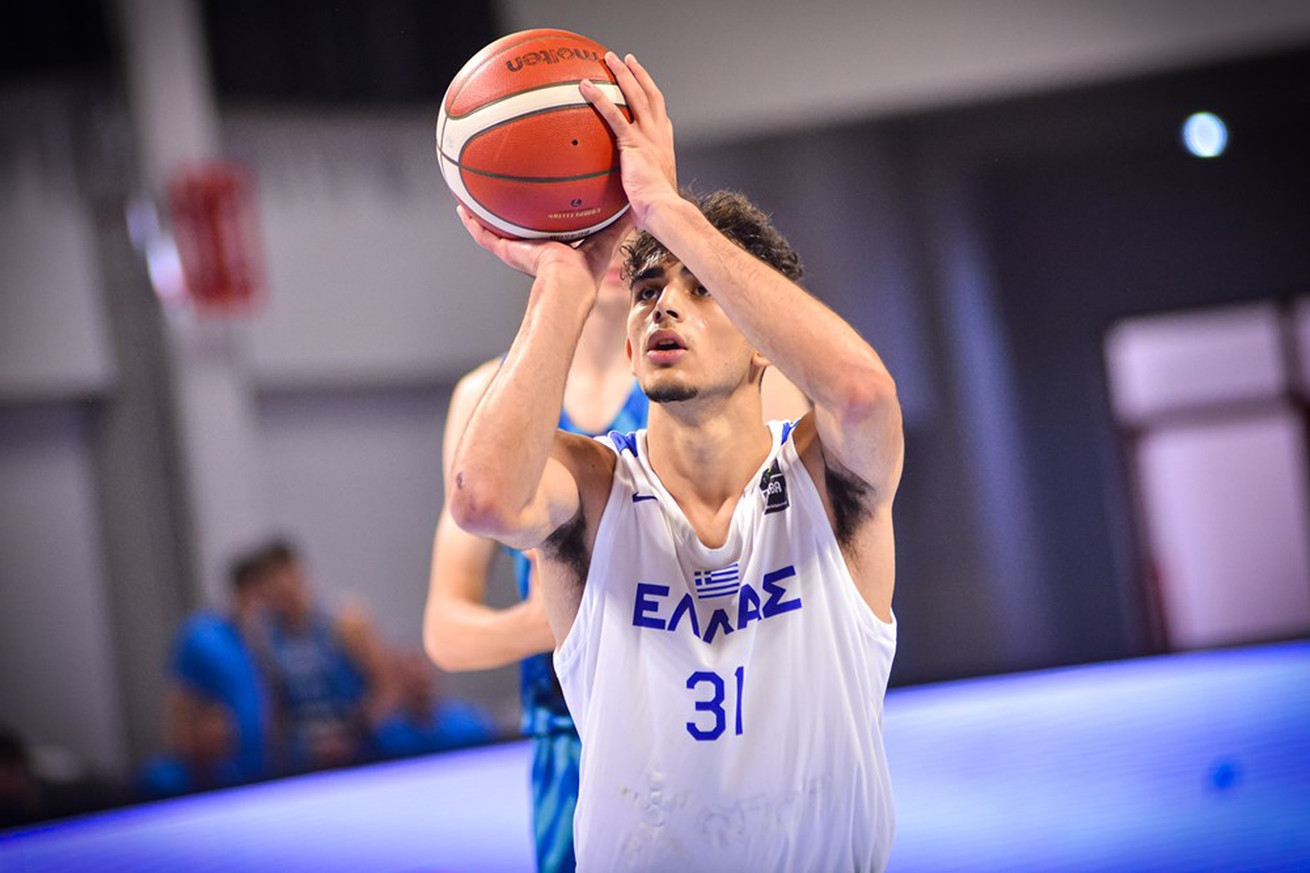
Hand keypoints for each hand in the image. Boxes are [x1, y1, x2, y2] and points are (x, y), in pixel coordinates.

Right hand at [457, 204, 633, 291]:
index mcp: (555, 246)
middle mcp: (533, 248)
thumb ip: (619, 221)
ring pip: (495, 230)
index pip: (547, 226)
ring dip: (482, 215)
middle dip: (509, 211)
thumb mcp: (606, 237)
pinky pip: (484, 237)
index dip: (542, 212)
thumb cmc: (587, 269)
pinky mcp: (508, 252)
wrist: (568, 283)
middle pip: (517, 227)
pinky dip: (472, 225)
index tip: (538, 196)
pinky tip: (461, 208)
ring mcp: (518, 251)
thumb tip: (635, 202)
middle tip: (499, 190)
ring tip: (468, 196)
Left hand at [580, 53, 677, 228]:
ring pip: (635, 95)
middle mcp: (659, 136)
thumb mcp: (648, 196)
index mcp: (665, 146)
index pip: (662, 117)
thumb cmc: (656, 211)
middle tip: (627, 60)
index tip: (647, 89)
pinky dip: (599, 97)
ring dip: (622, 74)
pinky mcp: (633, 142)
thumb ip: (635, 189)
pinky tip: (585, 85)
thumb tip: (620, 204)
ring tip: (609, 58)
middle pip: (650, 95)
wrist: (663, 209)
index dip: (654, 101)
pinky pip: (613, 114)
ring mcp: (648, 136)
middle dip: (638, 75)